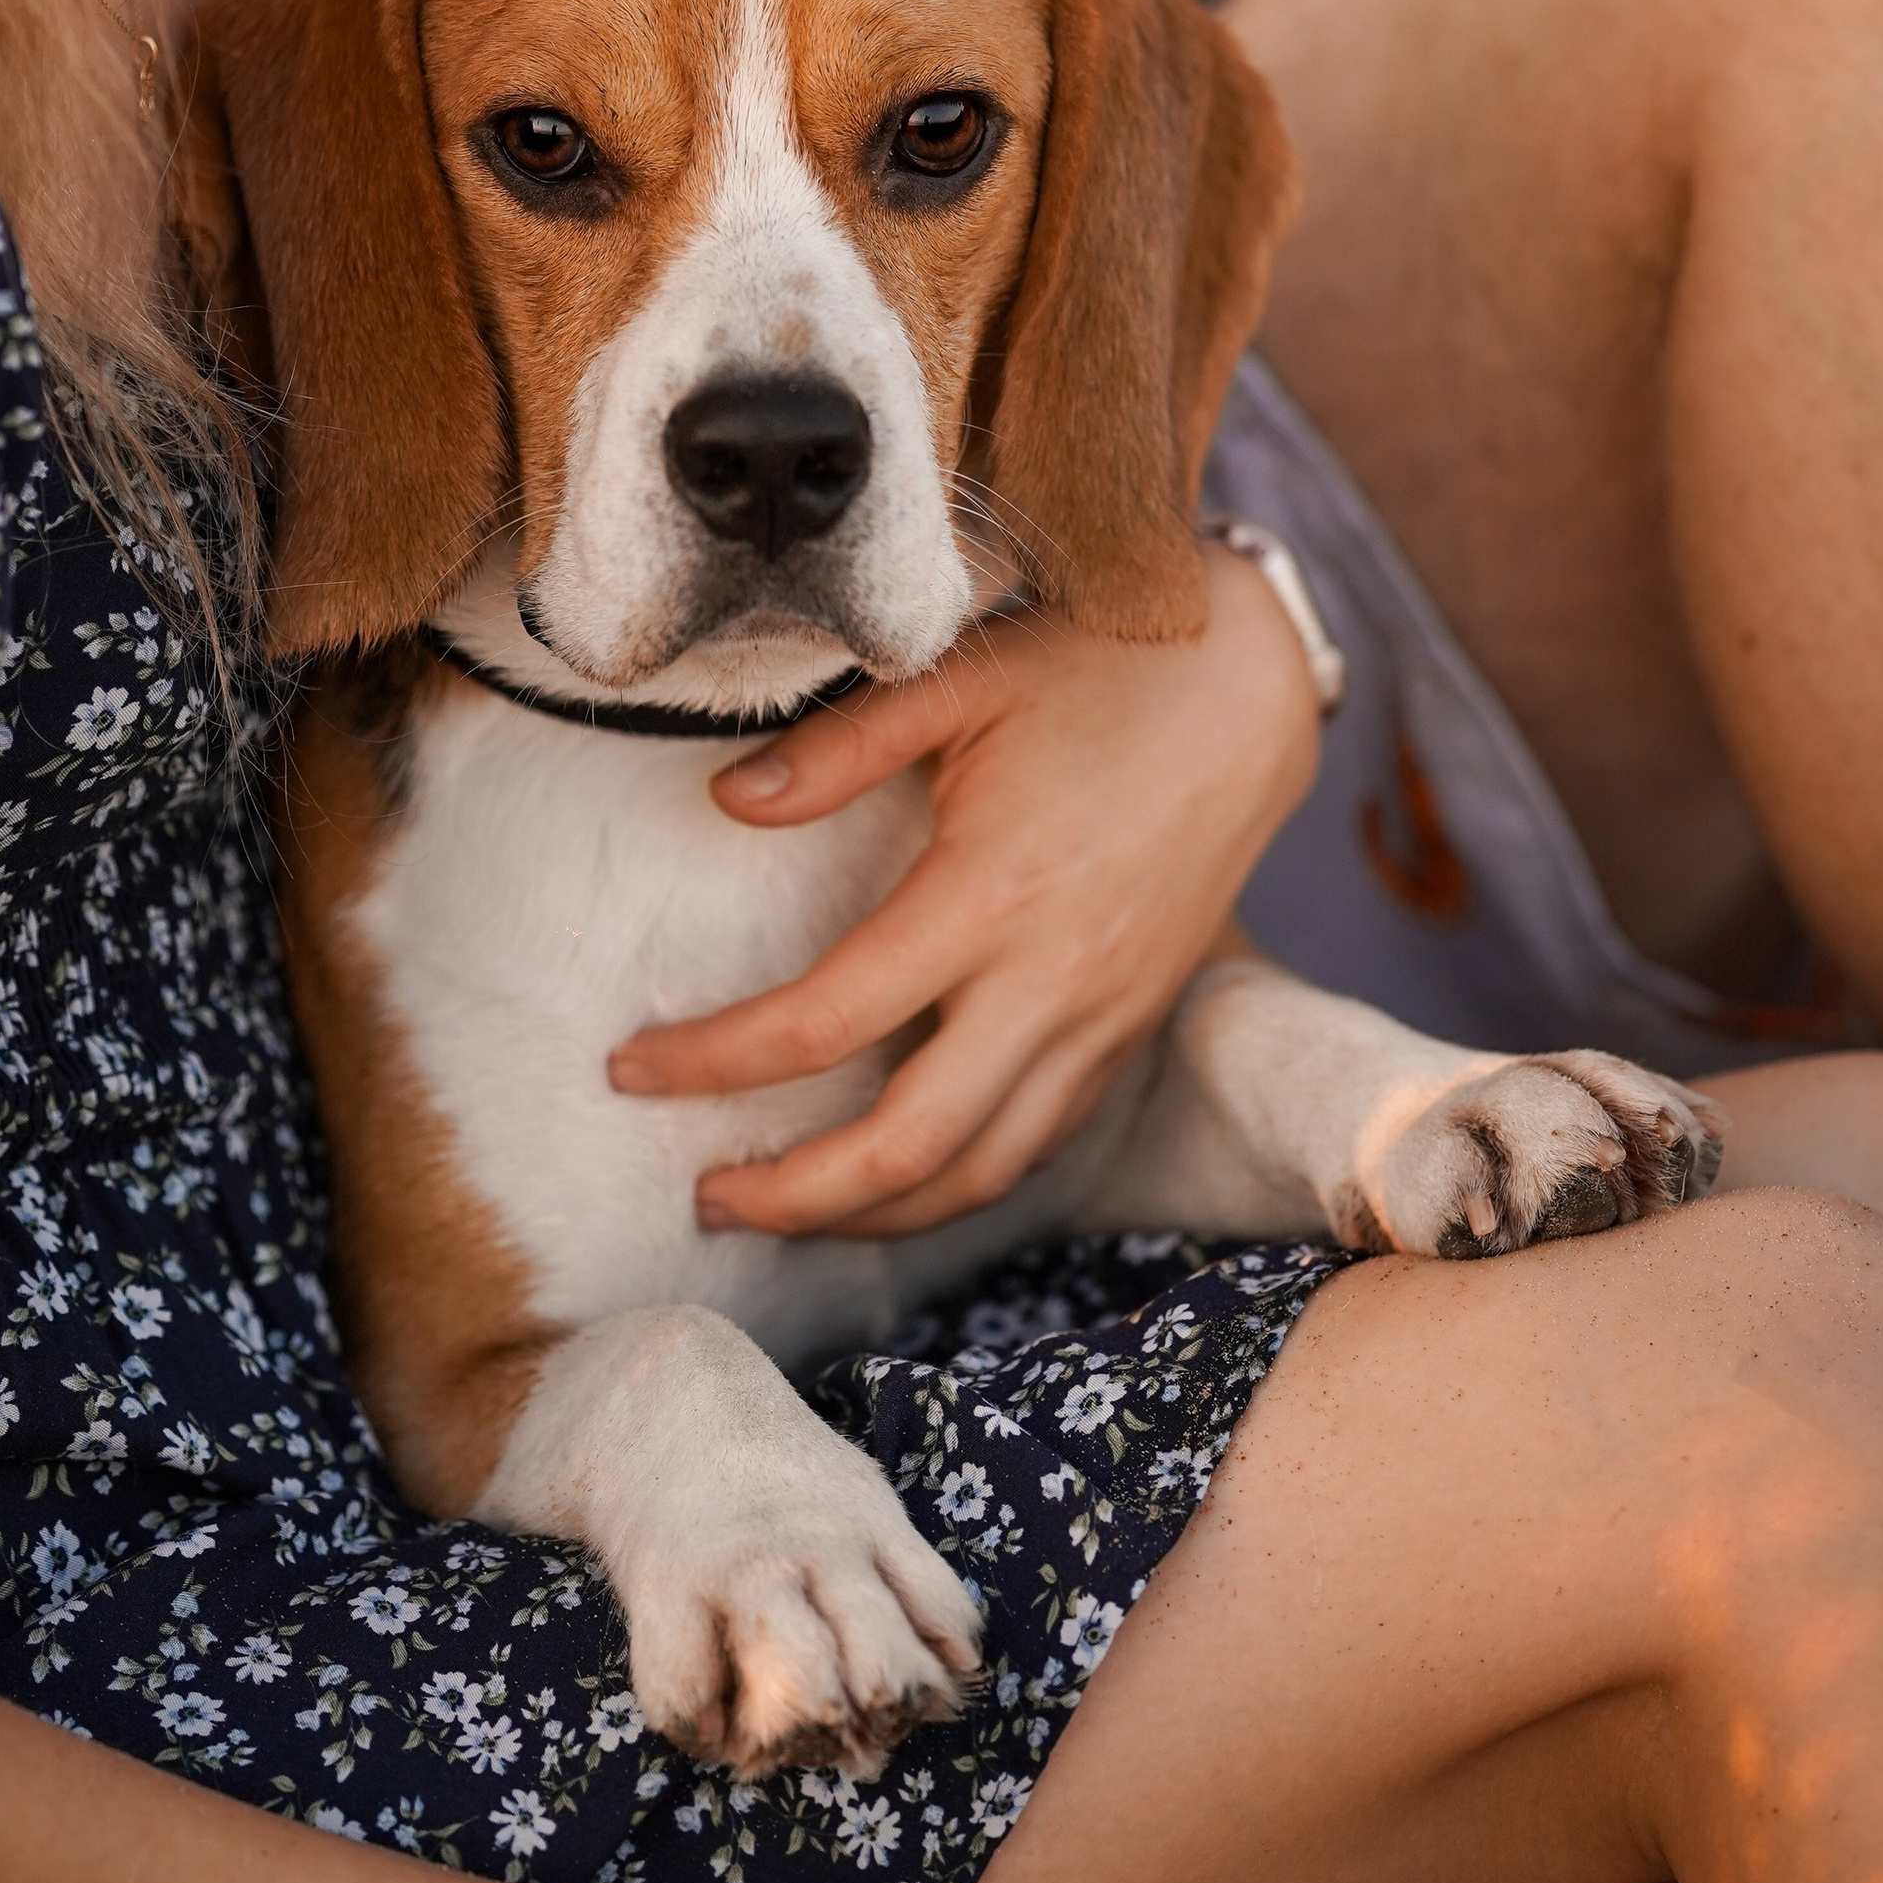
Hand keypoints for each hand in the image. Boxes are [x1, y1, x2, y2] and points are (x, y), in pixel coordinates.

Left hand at [607, 556, 1321, 1239]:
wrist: (1251, 686)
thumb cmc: (1100, 667)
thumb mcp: (959, 679)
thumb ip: (838, 750)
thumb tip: (727, 803)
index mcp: (989, 896)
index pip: (824, 1021)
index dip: (714, 1062)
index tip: (631, 1069)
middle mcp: (1049, 983)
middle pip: (906, 1146)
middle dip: (793, 1196)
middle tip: (704, 1197)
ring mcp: (1101, 1019)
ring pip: (981, 1171)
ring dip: (874, 1215)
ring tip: (784, 1211)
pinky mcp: (1132, 1027)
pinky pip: (1038, 1141)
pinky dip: (958, 1180)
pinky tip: (895, 1174)